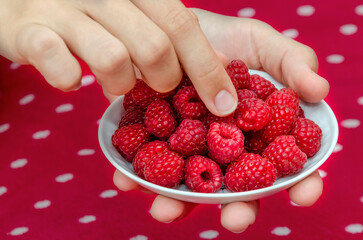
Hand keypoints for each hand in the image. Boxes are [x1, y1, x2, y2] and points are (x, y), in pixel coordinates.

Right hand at [0, 0, 236, 115]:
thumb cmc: (95, 14)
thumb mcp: (140, 16)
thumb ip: (175, 34)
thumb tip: (219, 62)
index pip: (182, 26)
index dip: (207, 69)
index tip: (224, 104)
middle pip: (155, 46)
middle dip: (164, 80)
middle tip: (158, 87)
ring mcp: (63, 7)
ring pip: (113, 58)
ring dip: (121, 84)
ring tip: (115, 84)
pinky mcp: (30, 29)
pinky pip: (57, 61)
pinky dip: (70, 79)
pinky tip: (72, 78)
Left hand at [113, 8, 327, 232]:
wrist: (178, 30)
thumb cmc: (229, 38)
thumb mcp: (263, 44)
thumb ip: (293, 64)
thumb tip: (319, 91)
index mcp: (260, 133)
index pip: (288, 164)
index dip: (301, 182)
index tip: (304, 194)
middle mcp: (227, 149)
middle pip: (238, 188)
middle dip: (237, 208)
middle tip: (235, 219)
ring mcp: (190, 150)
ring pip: (189, 185)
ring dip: (178, 203)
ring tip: (164, 209)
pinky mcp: (157, 141)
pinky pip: (147, 163)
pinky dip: (136, 175)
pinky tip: (126, 180)